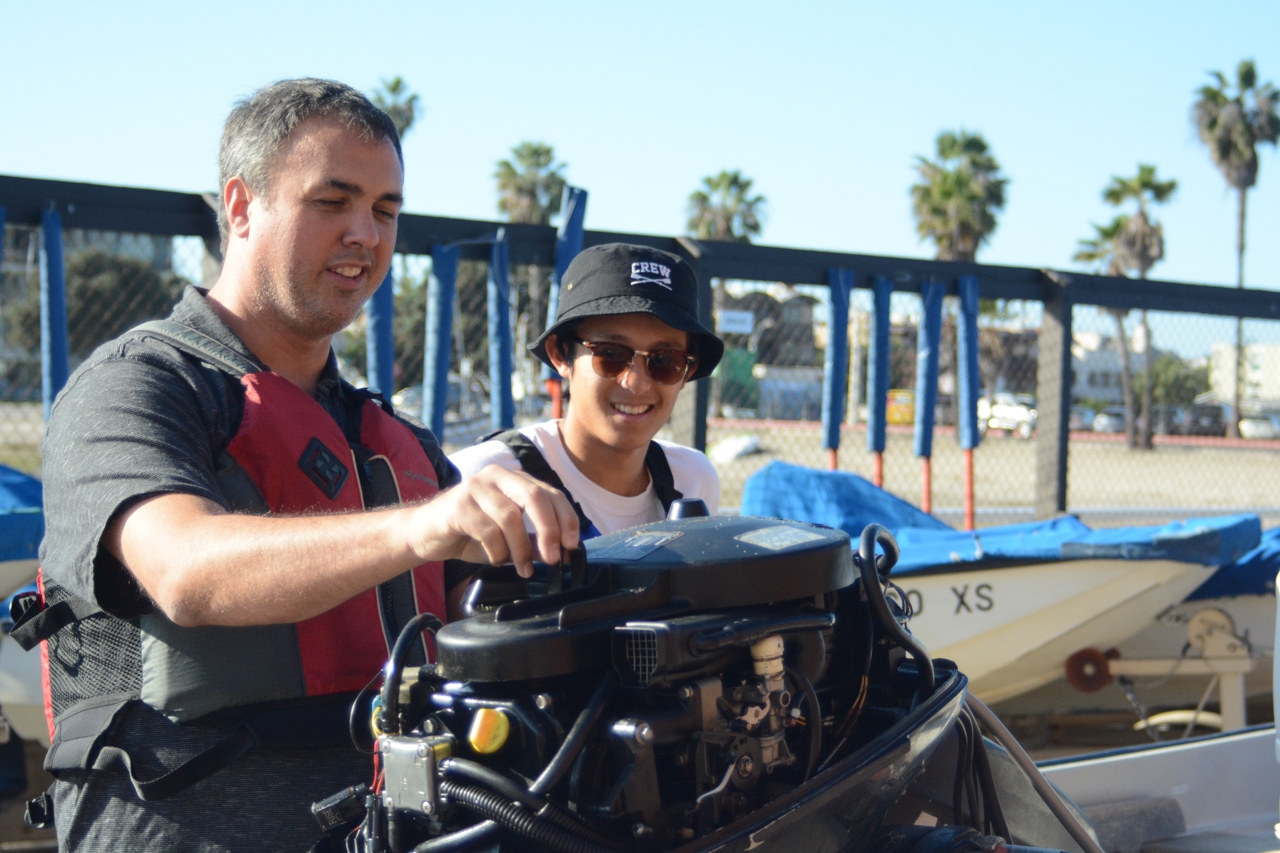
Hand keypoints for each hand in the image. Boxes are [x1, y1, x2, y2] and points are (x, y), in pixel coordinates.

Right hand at [411, 466, 578, 576]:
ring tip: (522, 568)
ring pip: (511, 516)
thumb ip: (533, 540)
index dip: (566, 519)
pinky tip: (496, 560)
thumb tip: (563, 553)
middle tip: (554, 559)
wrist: (424, 533)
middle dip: (549, 530)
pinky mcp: (458, 505)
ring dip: (521, 549)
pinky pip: (488, 530)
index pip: (551, 493)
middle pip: (535, 497)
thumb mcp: (508, 538)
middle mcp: (497, 476)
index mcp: (514, 479)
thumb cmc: (470, 534)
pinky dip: (497, 551)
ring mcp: (476, 488)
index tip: (572, 545)